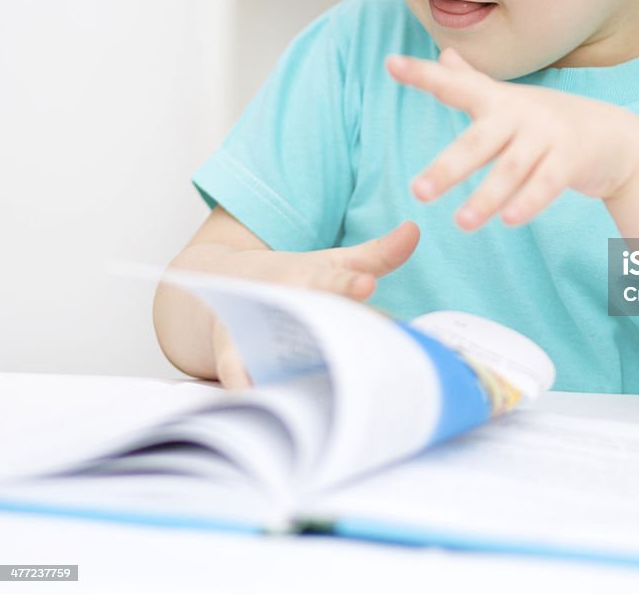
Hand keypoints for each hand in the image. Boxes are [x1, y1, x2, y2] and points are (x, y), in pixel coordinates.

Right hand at [174, 221, 420, 387]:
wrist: (223, 282)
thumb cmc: (292, 276)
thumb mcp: (333, 262)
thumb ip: (377, 253)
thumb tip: (416, 229)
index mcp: (307, 277)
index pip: (333, 280)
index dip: (349, 284)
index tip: (366, 285)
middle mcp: (279, 301)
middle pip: (307, 320)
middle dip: (331, 336)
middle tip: (363, 356)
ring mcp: (253, 331)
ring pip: (275, 355)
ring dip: (294, 374)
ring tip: (331, 397)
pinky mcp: (232, 359)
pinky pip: (243, 381)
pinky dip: (254, 394)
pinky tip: (275, 409)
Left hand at [386, 47, 638, 229]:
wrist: (615, 137)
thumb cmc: (549, 121)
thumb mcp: (511, 100)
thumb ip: (473, 82)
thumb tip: (444, 56)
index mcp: (499, 100)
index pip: (457, 86)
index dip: (424, 75)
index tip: (391, 64)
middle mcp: (521, 113)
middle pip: (478, 142)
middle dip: (448, 167)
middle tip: (418, 192)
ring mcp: (548, 135)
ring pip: (511, 169)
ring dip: (486, 197)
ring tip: (461, 223)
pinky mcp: (572, 159)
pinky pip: (547, 183)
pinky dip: (528, 202)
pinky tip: (508, 221)